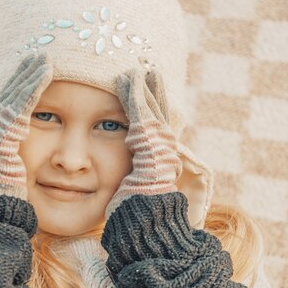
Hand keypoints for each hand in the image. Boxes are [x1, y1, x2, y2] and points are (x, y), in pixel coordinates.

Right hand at [0, 53, 52, 205]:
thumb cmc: (6, 189)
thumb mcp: (14, 163)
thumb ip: (17, 149)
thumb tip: (25, 145)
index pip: (11, 98)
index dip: (23, 81)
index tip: (36, 66)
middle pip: (13, 89)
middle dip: (27, 70)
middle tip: (42, 53)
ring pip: (18, 90)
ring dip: (33, 71)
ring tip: (47, 56)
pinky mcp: (5, 126)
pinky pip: (23, 99)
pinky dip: (35, 83)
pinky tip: (47, 70)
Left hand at [104, 68, 181, 219]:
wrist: (148, 218)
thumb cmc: (138, 213)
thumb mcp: (135, 192)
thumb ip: (133, 181)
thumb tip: (123, 184)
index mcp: (160, 157)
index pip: (156, 126)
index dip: (152, 107)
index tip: (148, 92)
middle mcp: (163, 146)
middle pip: (158, 110)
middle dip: (153, 90)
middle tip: (148, 70)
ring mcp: (157, 141)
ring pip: (149, 106)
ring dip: (142, 86)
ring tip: (135, 69)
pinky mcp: (146, 139)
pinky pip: (138, 110)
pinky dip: (134, 92)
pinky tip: (127, 78)